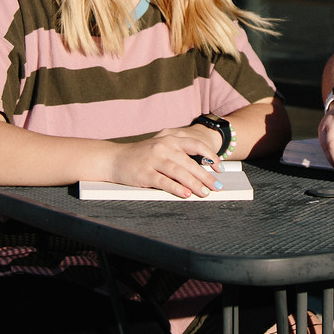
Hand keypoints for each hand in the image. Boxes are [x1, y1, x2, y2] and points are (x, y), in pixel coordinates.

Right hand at [107, 127, 221, 198]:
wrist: (114, 158)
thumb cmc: (140, 155)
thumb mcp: (160, 147)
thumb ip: (177, 153)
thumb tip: (200, 169)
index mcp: (169, 139)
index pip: (196, 145)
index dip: (210, 156)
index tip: (219, 168)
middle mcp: (163, 147)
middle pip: (190, 162)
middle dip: (206, 176)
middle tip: (217, 186)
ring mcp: (153, 159)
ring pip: (179, 172)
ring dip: (194, 184)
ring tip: (205, 193)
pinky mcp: (145, 173)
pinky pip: (164, 182)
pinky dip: (176, 188)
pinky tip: (186, 194)